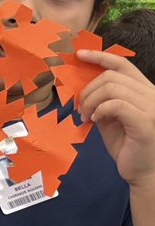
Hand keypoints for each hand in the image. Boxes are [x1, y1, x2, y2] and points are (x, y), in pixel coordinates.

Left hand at [78, 50, 154, 187]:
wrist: (143, 171)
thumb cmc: (127, 145)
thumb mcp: (110, 118)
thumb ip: (102, 101)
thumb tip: (82, 89)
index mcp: (144, 90)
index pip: (123, 64)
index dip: (99, 56)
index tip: (78, 54)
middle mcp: (151, 94)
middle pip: (111, 76)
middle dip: (88, 90)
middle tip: (81, 110)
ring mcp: (151, 107)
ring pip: (112, 88)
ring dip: (91, 102)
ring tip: (87, 117)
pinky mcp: (145, 122)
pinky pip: (117, 104)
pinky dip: (100, 110)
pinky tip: (95, 121)